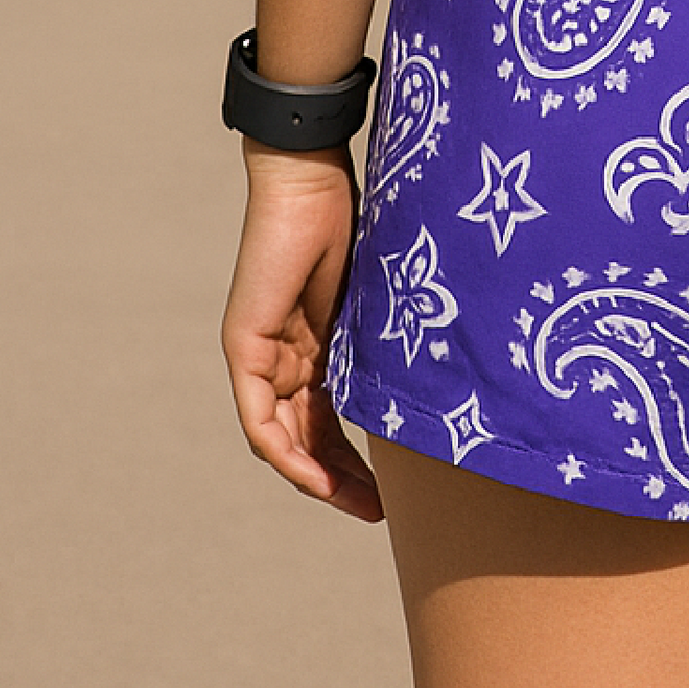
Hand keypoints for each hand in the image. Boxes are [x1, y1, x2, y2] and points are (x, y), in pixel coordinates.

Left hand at [221, 145, 382, 521]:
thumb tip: (442, 369)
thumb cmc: (353, 218)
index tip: (387, 490)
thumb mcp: (377, 296)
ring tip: (358, 503)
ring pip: (282, 438)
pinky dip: (285, 451)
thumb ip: (387, 336)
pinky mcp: (245, 346)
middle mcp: (284, 357)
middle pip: (306, 437)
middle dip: (340, 479)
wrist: (309, 178)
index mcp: (315, 346)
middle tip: (377, 509)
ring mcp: (260, 354)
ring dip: (316, 477)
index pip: (328, 419)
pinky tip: (314, 478)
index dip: (353, 459)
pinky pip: (259, 418)